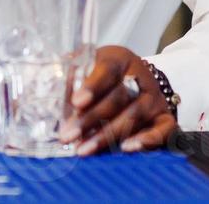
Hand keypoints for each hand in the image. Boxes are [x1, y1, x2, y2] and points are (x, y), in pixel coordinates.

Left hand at [60, 45, 175, 154]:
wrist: (140, 81)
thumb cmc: (106, 75)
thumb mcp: (89, 66)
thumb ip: (70, 75)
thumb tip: (42, 86)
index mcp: (119, 59)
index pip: (107, 70)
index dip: (92, 86)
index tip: (75, 102)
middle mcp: (141, 77)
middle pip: (118, 98)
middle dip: (90, 119)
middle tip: (68, 135)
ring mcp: (155, 98)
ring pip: (134, 116)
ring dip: (107, 135)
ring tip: (84, 149)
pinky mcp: (166, 119)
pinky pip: (162, 131)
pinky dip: (146, 140)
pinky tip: (126, 149)